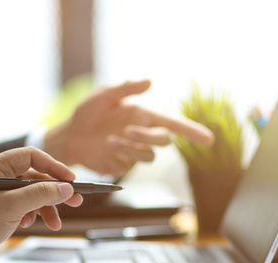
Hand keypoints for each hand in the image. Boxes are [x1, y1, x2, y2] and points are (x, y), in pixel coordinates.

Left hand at [0, 147, 82, 262]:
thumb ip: (41, 194)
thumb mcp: (12, 206)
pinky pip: (23, 206)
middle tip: (76, 201)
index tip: (71, 180)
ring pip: (32, 194)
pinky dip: (32, 215)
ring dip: (45, 207)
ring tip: (54, 224)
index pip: (32, 157)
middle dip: (55, 191)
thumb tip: (66, 188)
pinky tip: (29, 225)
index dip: (54, 167)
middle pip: (36, 176)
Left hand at [43, 80, 213, 177]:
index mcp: (143, 115)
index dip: (192, 131)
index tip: (209, 139)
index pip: (173, 124)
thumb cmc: (87, 112)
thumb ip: (126, 89)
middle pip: (163, 141)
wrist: (69, 136)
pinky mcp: (122, 165)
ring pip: (148, 156)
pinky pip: (129, 166)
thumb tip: (150, 81)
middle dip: (149, 137)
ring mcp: (133, 152)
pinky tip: (104, 149)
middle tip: (127, 131)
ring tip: (109, 140)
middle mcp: (142, 134)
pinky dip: (120, 157)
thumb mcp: (104, 95)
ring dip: (132, 148)